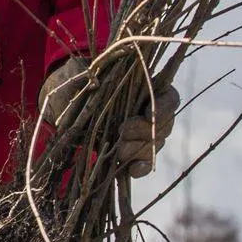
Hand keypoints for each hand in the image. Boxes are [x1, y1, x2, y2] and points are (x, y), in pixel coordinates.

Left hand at [39, 55, 179, 178]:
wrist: (71, 103)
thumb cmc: (86, 82)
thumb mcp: (93, 73)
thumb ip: (103, 71)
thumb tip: (104, 75)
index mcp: (152, 89)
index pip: (170, 98)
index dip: (163, 107)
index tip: (147, 114)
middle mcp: (154, 113)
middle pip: (163, 125)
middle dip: (142, 130)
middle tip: (122, 130)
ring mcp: (147, 136)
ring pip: (154, 146)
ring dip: (137, 149)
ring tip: (119, 150)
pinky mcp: (134, 153)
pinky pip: (145, 163)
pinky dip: (140, 168)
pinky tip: (132, 171)